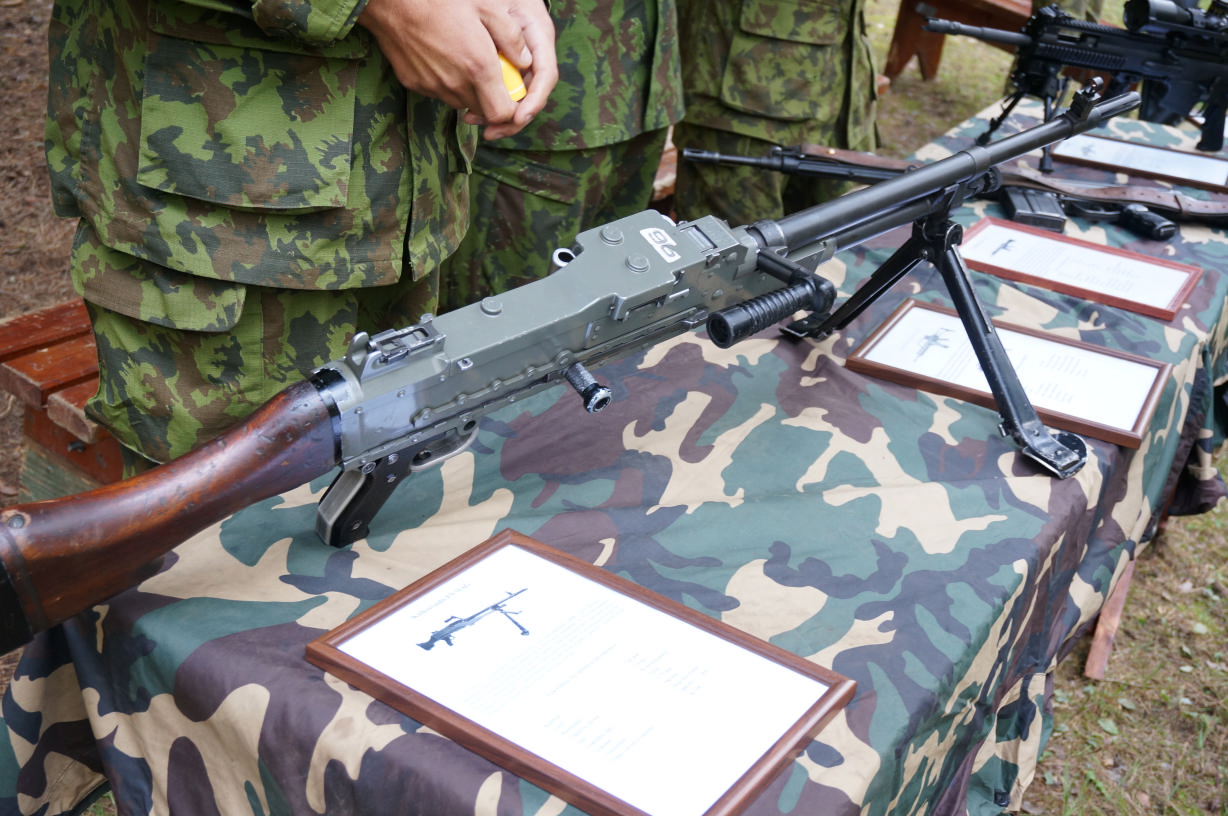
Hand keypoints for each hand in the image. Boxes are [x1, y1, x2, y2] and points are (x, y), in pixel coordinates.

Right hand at [358, 0, 556, 138]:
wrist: (393, 1)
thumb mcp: (487, 8)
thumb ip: (512, 37)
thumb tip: (526, 60)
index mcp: (479, 69)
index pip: (502, 114)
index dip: (511, 110)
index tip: (510, 93)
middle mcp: (456, 85)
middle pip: (482, 111)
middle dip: (491, 98)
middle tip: (491, 73)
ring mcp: (433, 87)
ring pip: (461, 102)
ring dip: (469, 90)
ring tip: (466, 62)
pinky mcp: (415, 84)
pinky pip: (439, 92)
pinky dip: (447, 83)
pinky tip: (444, 58)